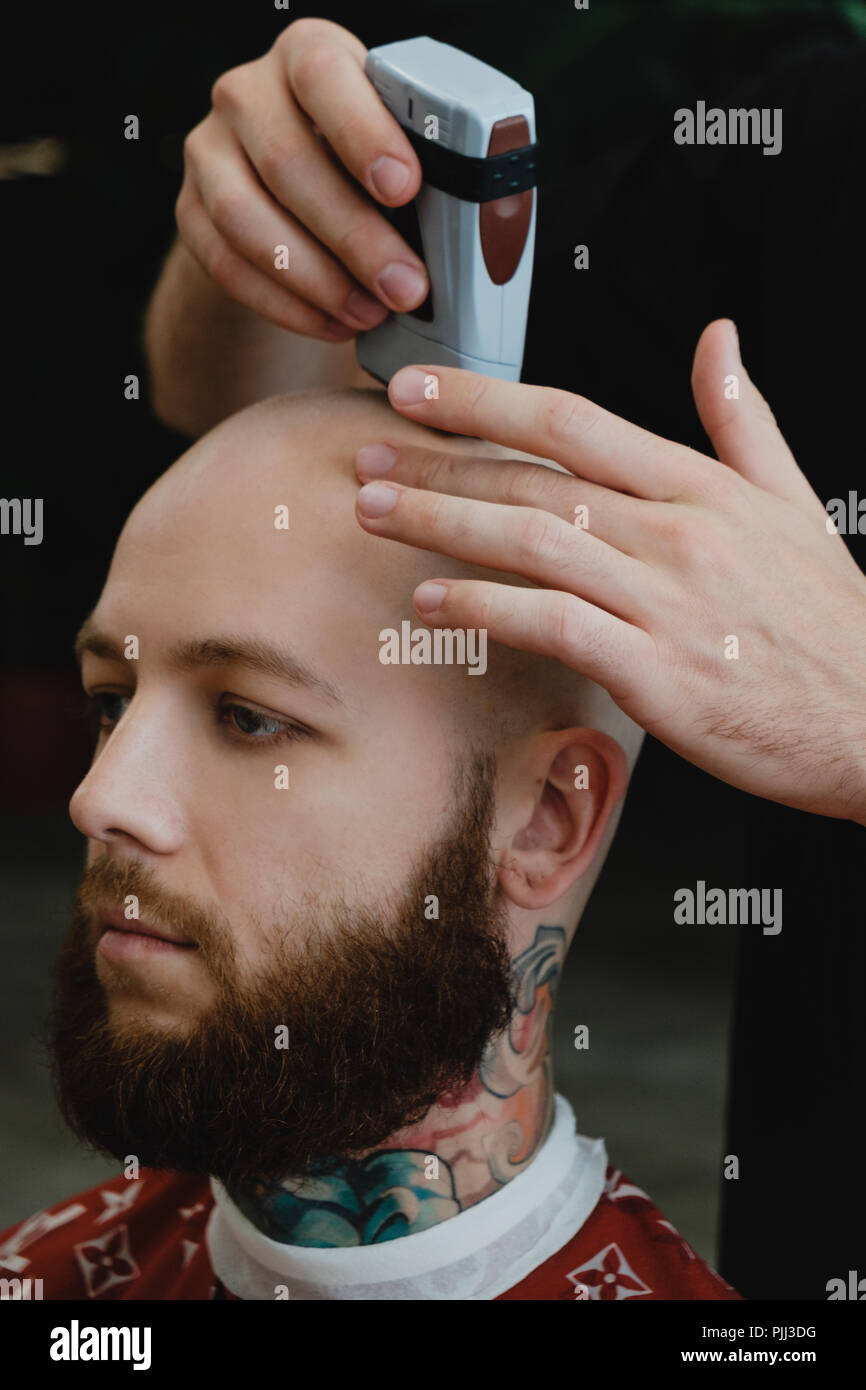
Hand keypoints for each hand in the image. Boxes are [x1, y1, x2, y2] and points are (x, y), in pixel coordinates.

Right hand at [176, 17, 428, 341]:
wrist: (294, 198)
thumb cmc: (365, 170)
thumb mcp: (395, 149)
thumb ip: (421, 170)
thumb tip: (472, 227)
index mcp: (308, 56)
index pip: (324, 76)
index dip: (363, 133)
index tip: (404, 187)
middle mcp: (247, 93)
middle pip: (288, 162)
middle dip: (355, 236)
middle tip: (407, 288)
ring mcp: (210, 151)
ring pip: (246, 218)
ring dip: (317, 279)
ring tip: (370, 315)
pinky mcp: (190, 211)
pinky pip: (227, 264)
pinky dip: (285, 305)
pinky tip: (333, 324)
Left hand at [353, 320, 865, 823]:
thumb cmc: (829, 622)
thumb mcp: (795, 502)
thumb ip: (743, 419)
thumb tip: (719, 341)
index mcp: (701, 487)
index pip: (572, 421)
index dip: (485, 399)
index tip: (420, 388)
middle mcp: (675, 533)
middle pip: (535, 477)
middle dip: (438, 458)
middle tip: (369, 450)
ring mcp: (664, 601)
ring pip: (531, 541)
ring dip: (442, 522)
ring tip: (375, 511)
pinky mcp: (655, 671)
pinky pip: (551, 624)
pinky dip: (484, 608)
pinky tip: (431, 601)